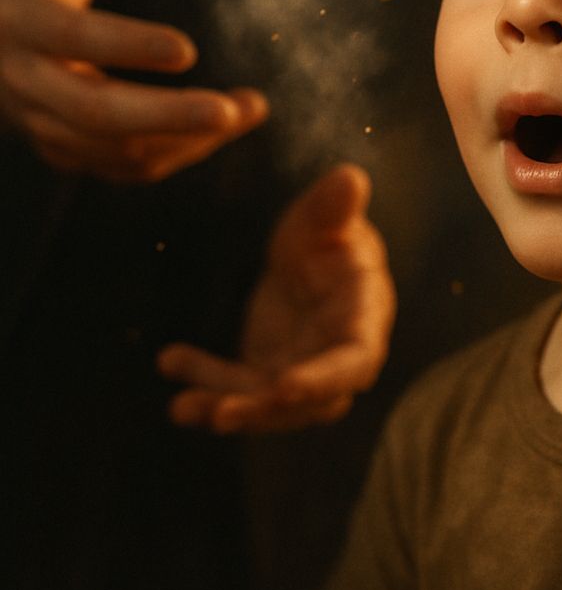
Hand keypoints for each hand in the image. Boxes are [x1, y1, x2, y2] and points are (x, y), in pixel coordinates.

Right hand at [0, 0, 267, 180]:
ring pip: (118, 149)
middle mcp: (26, 85)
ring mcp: (44, 127)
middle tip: (236, 110)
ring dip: (190, 137)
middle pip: (99, 112)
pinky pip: (125, 166)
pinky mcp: (66, 152)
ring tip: (252, 110)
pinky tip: (222, 131)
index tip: (188, 49)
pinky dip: (177, 154)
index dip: (129, 46)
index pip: (76, 39)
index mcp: (16, 24)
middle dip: (171, 115)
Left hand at [158, 164, 396, 432]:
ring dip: (228, 406)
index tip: (284, 387)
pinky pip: (235, 386)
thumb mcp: (325, 217)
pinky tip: (170, 361)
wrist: (310, 256)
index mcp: (363, 318)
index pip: (355, 360)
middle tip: (220, 413)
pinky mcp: (265, 372)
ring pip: (268, 405)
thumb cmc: (327, 234)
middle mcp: (336, 355)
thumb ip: (335, 205)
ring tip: (182, 408)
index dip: (324, 379)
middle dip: (266, 411)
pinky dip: (204, 380)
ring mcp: (300, 369)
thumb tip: (350, 177)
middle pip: (311, 402)